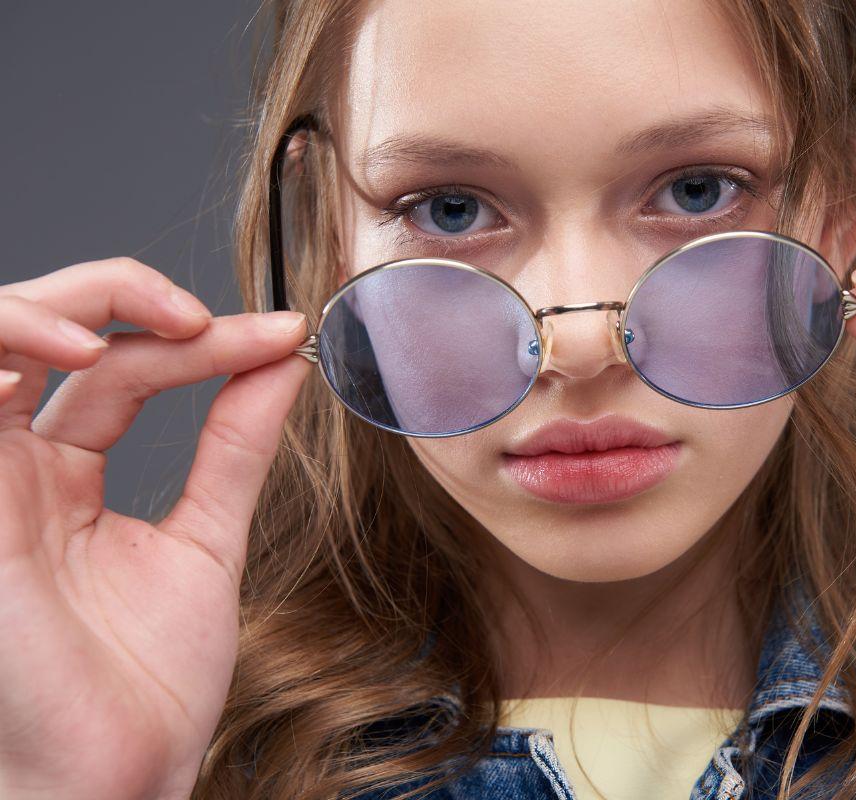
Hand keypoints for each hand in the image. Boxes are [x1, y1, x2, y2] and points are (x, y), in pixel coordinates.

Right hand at [0, 258, 310, 799]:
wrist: (124, 769)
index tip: (285, 339)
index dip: (204, 342)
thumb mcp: (207, 536)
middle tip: (216, 319)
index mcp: (62, 474)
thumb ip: (234, 447)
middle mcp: (12, 468)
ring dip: (72, 301)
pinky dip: (14, 342)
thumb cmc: (147, 678)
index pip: (123, 366)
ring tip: (168, 324)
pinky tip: (87, 349)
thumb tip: (283, 363)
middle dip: (129, 293)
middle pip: (48, 328)